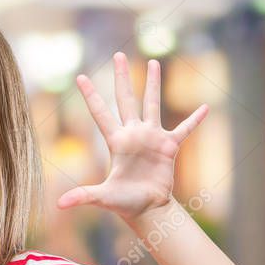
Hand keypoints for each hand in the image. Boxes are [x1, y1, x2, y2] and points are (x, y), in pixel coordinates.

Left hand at [56, 52, 207, 221]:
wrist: (147, 209)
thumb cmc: (124, 203)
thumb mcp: (102, 197)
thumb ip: (83, 196)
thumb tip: (59, 205)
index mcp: (116, 142)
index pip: (100, 113)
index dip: (91, 95)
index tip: (79, 77)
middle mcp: (133, 134)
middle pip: (126, 99)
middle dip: (122, 78)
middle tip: (118, 55)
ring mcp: (152, 138)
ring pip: (152, 104)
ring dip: (153, 84)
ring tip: (153, 62)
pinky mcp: (169, 147)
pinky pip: (184, 129)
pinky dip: (195, 120)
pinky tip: (205, 107)